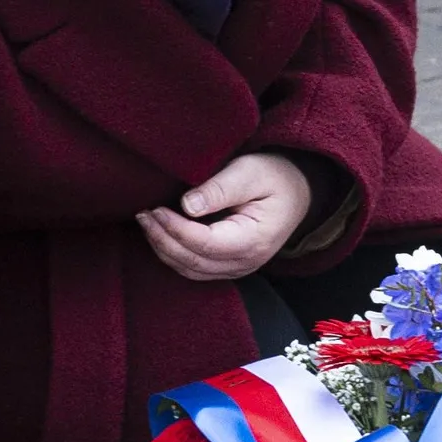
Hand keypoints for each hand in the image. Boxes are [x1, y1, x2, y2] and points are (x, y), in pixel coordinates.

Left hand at [139, 153, 313, 281]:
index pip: (204, 243)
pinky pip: (195, 269)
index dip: (175, 229)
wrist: (298, 192)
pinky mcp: (229, 266)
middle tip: (144, 215)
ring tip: (147, 223)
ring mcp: (238, 268)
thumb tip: (186, 205)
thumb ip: (219, 188)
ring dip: (164, 249)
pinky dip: (174, 255)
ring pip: (191, 270)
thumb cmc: (274, 177)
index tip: (155, 209)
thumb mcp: (250, 172)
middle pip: (193, 261)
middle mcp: (245, 262)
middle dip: (163, 240)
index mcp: (253, 240)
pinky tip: (161, 235)